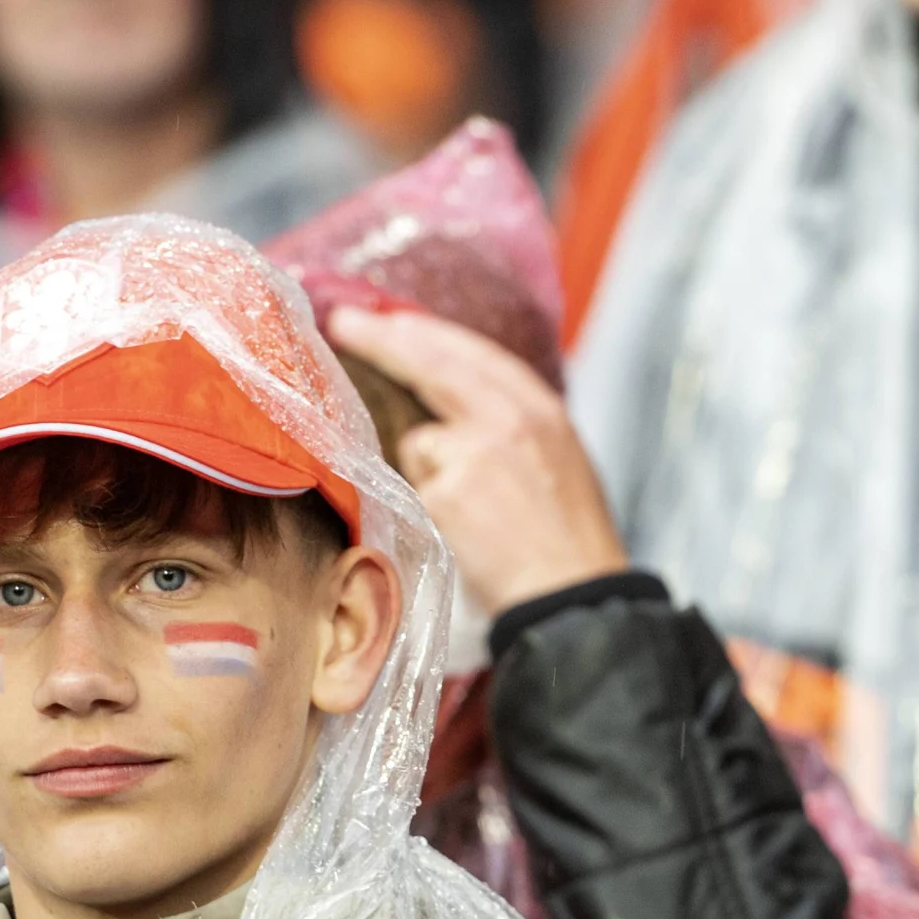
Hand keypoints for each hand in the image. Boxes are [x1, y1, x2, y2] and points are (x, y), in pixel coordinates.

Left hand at [327, 306, 631, 614]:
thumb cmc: (569, 544)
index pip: (475, 353)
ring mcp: (476, 451)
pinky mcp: (449, 490)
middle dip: (384, 338)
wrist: (572, 598)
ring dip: (430, 470)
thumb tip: (454, 410)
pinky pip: (418, 487)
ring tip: (475, 515)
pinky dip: (431, 506)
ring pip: (421, 440)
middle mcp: (509, 418)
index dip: (429, 333)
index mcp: (542, 409)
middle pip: (433, 363)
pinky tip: (466, 532)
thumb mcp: (559, 461)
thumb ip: (513, 426)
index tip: (393, 320)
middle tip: (345, 323)